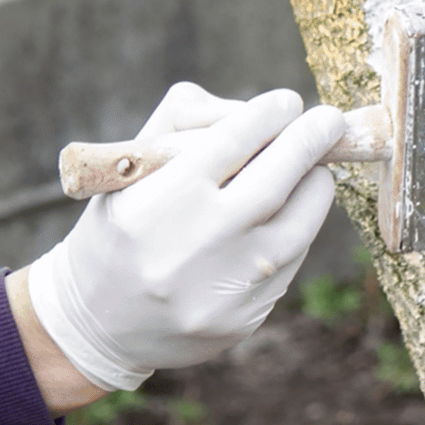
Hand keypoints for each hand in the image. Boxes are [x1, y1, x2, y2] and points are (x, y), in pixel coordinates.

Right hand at [27, 83, 346, 390]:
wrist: (96, 322)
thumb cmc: (119, 226)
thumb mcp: (128, 167)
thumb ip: (190, 124)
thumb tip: (263, 114)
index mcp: (157, 203)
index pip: (232, 142)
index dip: (269, 115)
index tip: (289, 102)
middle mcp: (192, 248)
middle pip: (274, 184)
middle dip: (310, 143)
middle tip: (328, 121)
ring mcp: (221, 291)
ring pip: (297, 227)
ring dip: (315, 188)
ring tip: (316, 167)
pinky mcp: (242, 319)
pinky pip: (289, 263)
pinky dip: (297, 230)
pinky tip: (289, 215)